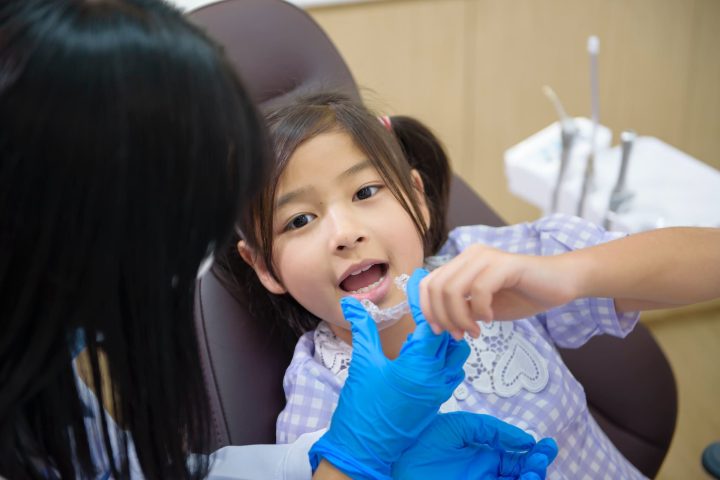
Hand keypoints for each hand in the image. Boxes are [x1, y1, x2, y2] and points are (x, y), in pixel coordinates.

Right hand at [309, 269, 469, 479]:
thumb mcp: (363, 362)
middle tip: (425, 295)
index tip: (420, 276)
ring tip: (426, 321)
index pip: (433, 321)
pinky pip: (450, 370)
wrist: (365, 448)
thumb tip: (353, 303)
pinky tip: (424, 348)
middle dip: (440, 312)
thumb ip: (364, 329)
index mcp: (420, 365)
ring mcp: (439, 390)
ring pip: (455, 353)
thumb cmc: (363, 407)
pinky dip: (442, 353)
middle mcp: (437, 377)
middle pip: (453, 334)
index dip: (425, 296)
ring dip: (444, 334)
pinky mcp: (436, 400)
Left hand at [393, 412, 558, 479]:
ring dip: (529, 479)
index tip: (548, 445)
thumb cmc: (423, 438)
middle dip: (537, 468)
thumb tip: (526, 440)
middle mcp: (486, 475)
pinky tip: (520, 478)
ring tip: (532, 470)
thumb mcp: (463, 426)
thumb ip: (494, 431)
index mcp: (485, 457)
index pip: (519, 460)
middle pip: (522, 477)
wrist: (397, 455)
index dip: (536, 454)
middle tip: (540, 459)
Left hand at [420, 245, 575, 338]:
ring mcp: (486, 257)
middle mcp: (470, 255)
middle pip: (436, 287)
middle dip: (443, 317)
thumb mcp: (482, 307)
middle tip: (459, 335)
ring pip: (452, 289)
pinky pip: (479, 289)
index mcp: (461, 263)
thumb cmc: (521, 296)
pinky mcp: (504, 264)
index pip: (427, 283)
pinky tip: (490, 318)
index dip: (427, 309)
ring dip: (459, 317)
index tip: (439, 331)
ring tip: (474, 331)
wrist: (559, 284)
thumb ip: (461, 310)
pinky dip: (480, 310)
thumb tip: (438, 323)